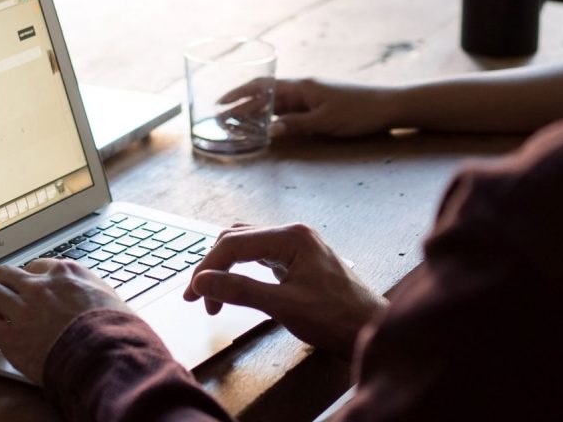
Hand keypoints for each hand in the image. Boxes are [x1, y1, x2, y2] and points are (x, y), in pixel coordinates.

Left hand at [0, 259, 129, 383]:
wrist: (105, 352)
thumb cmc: (113, 327)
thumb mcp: (107, 296)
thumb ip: (91, 290)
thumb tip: (93, 296)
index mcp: (66, 273)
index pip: (36, 266)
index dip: (30, 279)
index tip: (29, 289)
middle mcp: (41, 285)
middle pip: (5, 273)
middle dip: (2, 285)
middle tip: (3, 298)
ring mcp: (24, 308)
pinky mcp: (11, 336)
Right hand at [183, 223, 386, 358]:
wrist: (370, 329)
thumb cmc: (336, 318)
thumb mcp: (284, 306)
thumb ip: (241, 291)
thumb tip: (202, 282)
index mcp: (291, 236)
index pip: (234, 243)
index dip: (208, 267)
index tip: (193, 295)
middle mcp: (292, 233)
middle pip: (237, 239)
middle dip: (214, 266)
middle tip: (198, 298)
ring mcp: (296, 245)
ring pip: (247, 246)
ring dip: (226, 267)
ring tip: (213, 297)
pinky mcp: (297, 259)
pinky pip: (260, 256)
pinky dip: (242, 270)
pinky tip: (236, 287)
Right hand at [222, 78, 394, 137]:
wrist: (388, 106)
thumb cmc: (358, 111)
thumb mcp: (326, 121)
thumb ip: (297, 125)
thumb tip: (269, 131)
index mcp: (301, 87)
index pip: (263, 86)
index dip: (239, 94)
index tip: (220, 103)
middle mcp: (302, 89)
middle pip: (265, 95)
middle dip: (241, 105)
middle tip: (221, 119)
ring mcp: (310, 98)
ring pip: (275, 104)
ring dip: (256, 113)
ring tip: (236, 125)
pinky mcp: (318, 107)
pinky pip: (289, 111)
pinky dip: (274, 118)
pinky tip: (266, 128)